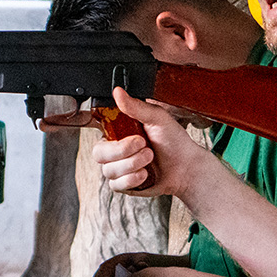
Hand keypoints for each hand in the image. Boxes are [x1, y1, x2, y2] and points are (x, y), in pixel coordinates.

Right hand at [91, 87, 207, 198]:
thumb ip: (136, 106)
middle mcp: (114, 149)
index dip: (90, 126)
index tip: (108, 127)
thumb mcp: (157, 118)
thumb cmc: (174, 141)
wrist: (186, 168)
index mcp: (118, 129)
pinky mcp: (123, 184)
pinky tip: (145, 174)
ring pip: (109, 170)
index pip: (95, 126)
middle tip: (142, 143)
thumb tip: (118, 92)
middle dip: (121, 150)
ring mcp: (117, 167)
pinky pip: (116, 184)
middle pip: (98, 152)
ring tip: (149, 157)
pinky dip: (132, 179)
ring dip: (132, 164)